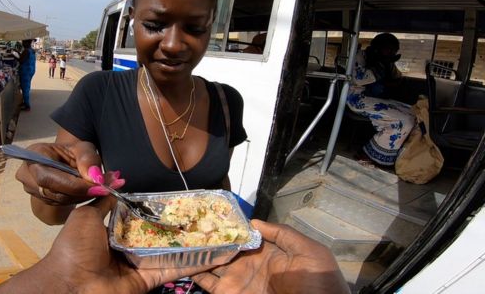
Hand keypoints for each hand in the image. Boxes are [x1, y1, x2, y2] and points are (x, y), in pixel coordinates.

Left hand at [0, 197, 213, 293]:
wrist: (71, 284)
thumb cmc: (75, 247)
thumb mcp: (86, 216)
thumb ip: (104, 201)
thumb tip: (114, 179)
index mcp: (114, 231)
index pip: (142, 216)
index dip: (160, 209)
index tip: (180, 199)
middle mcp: (130, 247)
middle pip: (160, 234)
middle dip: (181, 226)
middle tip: (205, 214)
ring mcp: (141, 265)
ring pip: (171, 251)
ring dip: (193, 243)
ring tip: (218, 231)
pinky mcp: (149, 280)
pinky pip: (173, 269)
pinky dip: (195, 263)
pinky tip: (215, 252)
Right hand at [15, 141, 124, 205]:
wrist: (64, 159)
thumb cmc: (71, 151)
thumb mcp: (83, 148)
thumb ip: (88, 159)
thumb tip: (95, 178)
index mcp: (33, 156)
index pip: (50, 178)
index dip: (75, 186)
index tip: (99, 187)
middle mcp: (27, 175)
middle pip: (55, 192)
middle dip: (83, 192)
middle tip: (108, 188)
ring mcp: (32, 189)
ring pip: (60, 200)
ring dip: (85, 196)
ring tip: (106, 186)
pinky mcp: (42, 199)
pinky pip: (62, 203)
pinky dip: (80, 198)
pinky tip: (94, 191)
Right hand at [192, 220, 349, 293]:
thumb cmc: (319, 283)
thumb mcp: (310, 252)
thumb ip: (283, 234)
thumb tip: (253, 221)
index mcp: (266, 251)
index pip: (242, 234)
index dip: (227, 224)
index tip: (210, 212)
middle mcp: (248, 263)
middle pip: (223, 247)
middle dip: (207, 236)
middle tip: (187, 223)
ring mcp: (238, 280)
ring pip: (212, 264)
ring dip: (197, 253)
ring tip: (180, 239)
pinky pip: (210, 285)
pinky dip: (195, 274)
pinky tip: (182, 262)